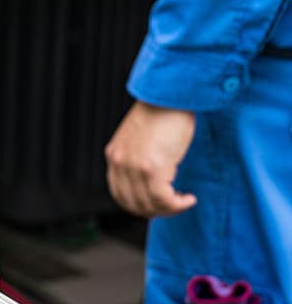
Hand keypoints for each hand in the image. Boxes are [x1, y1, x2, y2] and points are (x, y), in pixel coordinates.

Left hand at [105, 101, 196, 217]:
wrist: (172, 92)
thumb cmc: (164, 109)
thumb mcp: (142, 136)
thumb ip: (140, 156)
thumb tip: (153, 179)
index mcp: (115, 156)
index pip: (120, 194)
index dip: (138, 205)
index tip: (156, 206)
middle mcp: (120, 164)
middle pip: (132, 204)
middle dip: (155, 210)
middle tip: (173, 207)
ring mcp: (133, 168)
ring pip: (148, 204)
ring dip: (169, 209)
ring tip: (183, 202)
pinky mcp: (151, 169)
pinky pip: (163, 199)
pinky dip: (177, 204)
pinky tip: (188, 199)